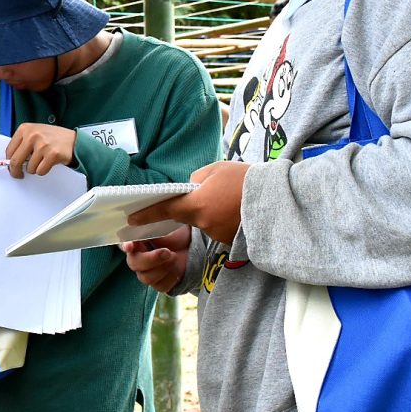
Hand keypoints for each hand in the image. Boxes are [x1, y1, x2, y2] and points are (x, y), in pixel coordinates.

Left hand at [4, 123, 75, 177]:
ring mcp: (42, 144)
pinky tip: (48, 163)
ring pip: (29, 168)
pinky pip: (40, 171)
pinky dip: (43, 170)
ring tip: (42, 161)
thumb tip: (9, 162)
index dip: (9, 163)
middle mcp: (32, 135)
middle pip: (15, 161)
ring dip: (34, 169)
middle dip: (16, 171)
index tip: (11, 168)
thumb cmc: (52, 138)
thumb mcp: (34, 133)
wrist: (74, 140)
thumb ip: (22, 144)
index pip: (9, 150)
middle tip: (19, 175)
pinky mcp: (52, 154)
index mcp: (25, 128)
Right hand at [120, 226, 190, 292]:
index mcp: (136, 242)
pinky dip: (171, 277)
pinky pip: (160, 286)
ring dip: (163, 268)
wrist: (193, 247)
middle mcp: (138, 258)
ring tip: (175, 257)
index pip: (125, 245)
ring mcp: (148, 273)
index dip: (126, 246)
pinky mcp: (160, 284)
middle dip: (151, 259)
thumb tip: (140, 223)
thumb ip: (151, 228)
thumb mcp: (167, 226)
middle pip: (134, 264)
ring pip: (146, 278)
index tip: (130, 246)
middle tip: (167, 252)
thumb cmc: (178, 233)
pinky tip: (177, 268)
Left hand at [126, 161, 248, 244]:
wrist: (278, 200)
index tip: (132, 219)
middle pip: (190, 214)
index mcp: (196, 204)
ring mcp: (218, 235)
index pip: (166, 210)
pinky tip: (239, 209)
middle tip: (218, 191)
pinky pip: (221, 228)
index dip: (147, 214)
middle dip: (197, 204)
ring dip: (213, 211)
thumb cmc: (245, 180)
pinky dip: (225, 219)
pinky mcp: (231, 241)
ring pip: (206, 221)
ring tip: (234, 198)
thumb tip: (189, 189)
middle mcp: (204, 224)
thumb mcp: (215, 170)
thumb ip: (195, 181)